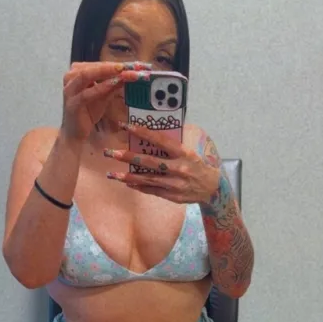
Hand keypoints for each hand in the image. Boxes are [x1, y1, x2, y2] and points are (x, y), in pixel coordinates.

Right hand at [60, 62, 151, 142]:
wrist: (76, 132)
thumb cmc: (88, 111)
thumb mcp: (105, 95)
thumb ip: (115, 85)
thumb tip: (130, 74)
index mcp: (78, 72)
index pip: (100, 64)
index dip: (118, 64)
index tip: (136, 65)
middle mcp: (71, 77)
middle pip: (94, 67)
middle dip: (114, 66)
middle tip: (133, 67)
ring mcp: (70, 90)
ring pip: (88, 75)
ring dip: (107, 72)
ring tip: (124, 72)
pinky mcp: (72, 103)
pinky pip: (87, 93)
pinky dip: (101, 87)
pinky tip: (113, 84)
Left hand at [103, 122, 220, 203]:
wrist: (212, 189)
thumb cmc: (197, 165)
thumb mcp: (190, 151)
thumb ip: (173, 144)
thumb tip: (153, 131)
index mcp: (184, 153)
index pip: (159, 140)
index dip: (142, 132)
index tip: (126, 126)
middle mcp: (179, 168)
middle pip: (149, 161)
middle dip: (127, 157)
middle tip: (110, 152)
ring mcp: (174, 184)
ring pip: (147, 179)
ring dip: (127, 176)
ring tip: (111, 173)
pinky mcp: (172, 196)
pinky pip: (151, 190)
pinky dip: (138, 186)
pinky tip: (126, 182)